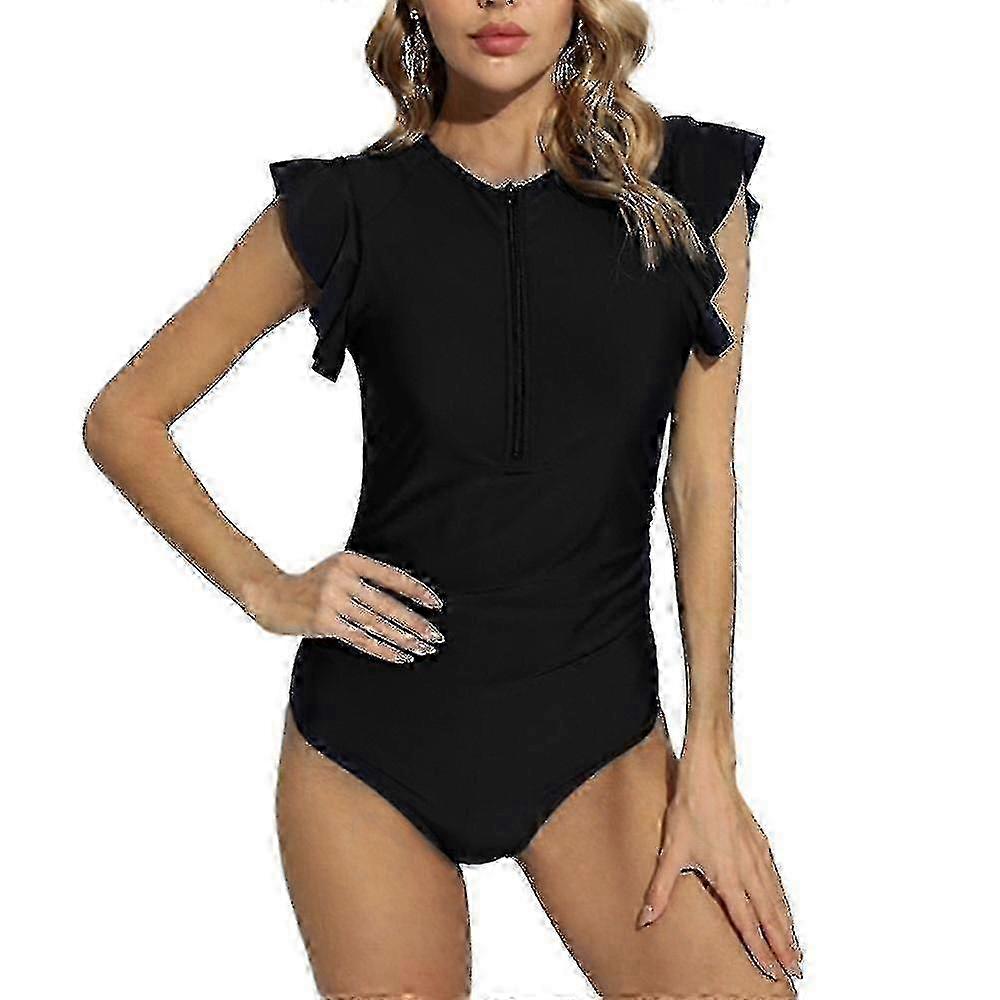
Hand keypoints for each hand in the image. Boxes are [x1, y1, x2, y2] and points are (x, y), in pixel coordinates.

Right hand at [247, 550, 444, 662]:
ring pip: (376, 624)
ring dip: (403, 638)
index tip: (437, 605)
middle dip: (415, 622)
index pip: (392, 576)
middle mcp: (342, 578)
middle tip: (436, 635)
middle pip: (387, 604)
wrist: (271, 596)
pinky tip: (401, 655)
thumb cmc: (312, 586)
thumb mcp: (337, 570)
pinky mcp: (324, 622)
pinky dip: (383, 649)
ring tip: (424, 648)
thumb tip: (405, 598)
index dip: (416, 591)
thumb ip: (364, 578)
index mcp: (350, 561)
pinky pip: (361, 638)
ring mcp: (331, 600)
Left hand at [636, 746, 802, 981]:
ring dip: (787, 925)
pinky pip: (775, 879)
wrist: (709, 776)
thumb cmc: (690, 811)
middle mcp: (748, 870)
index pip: (746, 922)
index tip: (771, 970)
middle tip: (797, 971)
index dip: (759, 949)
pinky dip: (782, 899)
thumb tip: (645, 919)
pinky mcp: (760, 843)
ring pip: (776, 898)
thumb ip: (659, 891)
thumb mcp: (671, 853)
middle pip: (770, 916)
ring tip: (796, 949)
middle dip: (784, 945)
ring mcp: (757, 856)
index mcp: (728, 877)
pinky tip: (783, 905)